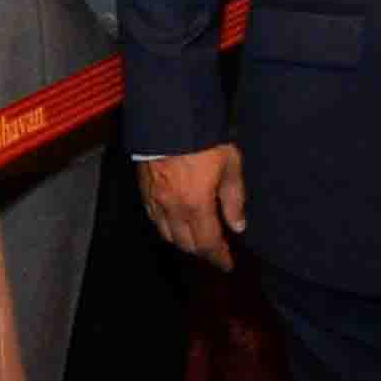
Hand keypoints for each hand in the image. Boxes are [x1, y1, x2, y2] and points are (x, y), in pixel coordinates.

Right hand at [142, 144, 245, 268]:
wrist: (168, 117)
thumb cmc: (202, 138)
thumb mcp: (230, 165)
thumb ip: (234, 199)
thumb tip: (238, 225)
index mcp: (196, 205)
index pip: (208, 243)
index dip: (219, 257)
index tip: (227, 264)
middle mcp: (172, 208)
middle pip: (186, 244)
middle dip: (202, 251)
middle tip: (215, 251)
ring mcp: (155, 200)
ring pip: (167, 234)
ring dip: (183, 241)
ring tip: (196, 239)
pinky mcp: (143, 189)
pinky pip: (153, 219)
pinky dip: (165, 227)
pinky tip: (174, 223)